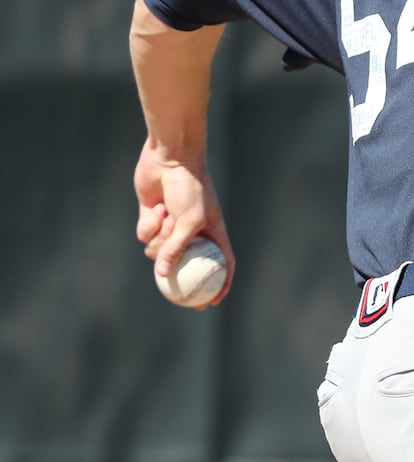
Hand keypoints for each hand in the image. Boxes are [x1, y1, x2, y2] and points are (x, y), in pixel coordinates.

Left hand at [134, 139, 235, 304]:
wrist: (170, 160)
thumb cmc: (191, 188)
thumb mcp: (191, 221)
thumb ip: (177, 249)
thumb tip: (163, 275)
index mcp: (212, 230)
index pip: (221, 261)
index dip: (220, 283)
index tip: (212, 301)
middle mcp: (192, 230)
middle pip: (185, 261)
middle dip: (179, 278)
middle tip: (175, 296)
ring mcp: (170, 225)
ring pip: (158, 249)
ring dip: (159, 238)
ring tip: (165, 217)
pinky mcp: (152, 218)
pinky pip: (144, 235)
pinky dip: (149, 224)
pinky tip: (155, 207)